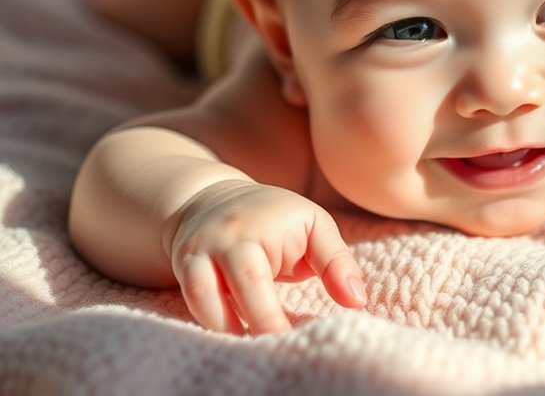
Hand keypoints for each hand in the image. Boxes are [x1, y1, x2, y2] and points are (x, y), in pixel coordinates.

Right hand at [166, 179, 365, 333]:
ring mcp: (199, 250)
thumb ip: (337, 262)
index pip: (266, 273)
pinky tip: (232, 335)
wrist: (211, 199)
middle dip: (261, 321)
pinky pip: (191, 299)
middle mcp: (227, 236)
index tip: (299, 337)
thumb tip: (357, 301)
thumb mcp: (313, 226)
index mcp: (262, 226)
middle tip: (282, 348)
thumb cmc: (275, 218)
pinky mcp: (183, 266)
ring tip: (253, 347)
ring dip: (226, 326)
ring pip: (203, 294)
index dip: (273, 313)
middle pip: (242, 283)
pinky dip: (210, 321)